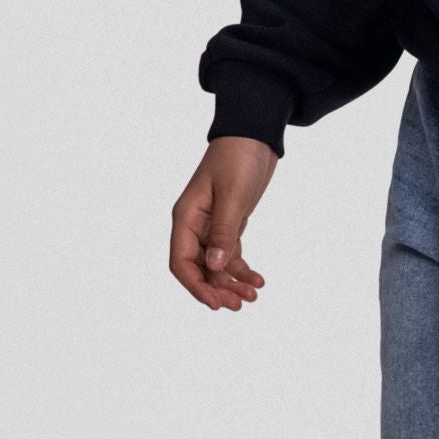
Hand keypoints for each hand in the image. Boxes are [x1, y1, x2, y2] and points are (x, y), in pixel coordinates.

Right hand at [170, 136, 276, 311]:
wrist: (254, 134)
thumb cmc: (238, 157)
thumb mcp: (232, 195)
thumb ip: (223, 232)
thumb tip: (214, 267)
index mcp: (186, 217)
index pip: (181, 262)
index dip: (196, 286)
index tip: (216, 303)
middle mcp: (194, 225)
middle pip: (198, 268)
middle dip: (217, 289)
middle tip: (240, 305)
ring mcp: (211, 226)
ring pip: (215, 265)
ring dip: (231, 283)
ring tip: (253, 296)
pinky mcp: (228, 224)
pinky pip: (230, 254)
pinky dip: (241, 269)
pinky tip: (257, 280)